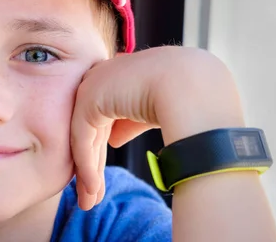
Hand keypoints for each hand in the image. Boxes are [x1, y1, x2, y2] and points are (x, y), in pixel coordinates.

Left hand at [70, 46, 244, 209]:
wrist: (192, 84)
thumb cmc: (187, 95)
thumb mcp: (151, 109)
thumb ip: (129, 122)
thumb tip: (113, 139)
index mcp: (119, 74)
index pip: (104, 116)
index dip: (102, 149)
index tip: (102, 177)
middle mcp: (102, 76)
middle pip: (92, 129)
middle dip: (92, 164)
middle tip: (91, 195)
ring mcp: (93, 86)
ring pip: (85, 137)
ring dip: (88, 173)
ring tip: (89, 202)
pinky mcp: (88, 99)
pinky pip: (83, 140)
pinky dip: (88, 167)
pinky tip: (93, 189)